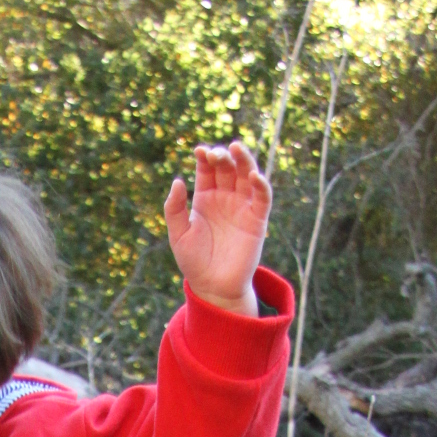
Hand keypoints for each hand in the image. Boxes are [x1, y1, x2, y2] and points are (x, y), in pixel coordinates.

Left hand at [163, 142, 271, 314]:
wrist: (213, 287)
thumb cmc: (194, 262)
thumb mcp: (178, 235)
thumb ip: (174, 209)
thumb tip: (178, 181)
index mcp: (205, 198)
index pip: (207, 169)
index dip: (205, 157)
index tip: (200, 152)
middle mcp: (225, 197)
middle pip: (227, 167)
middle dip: (223, 156)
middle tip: (217, 154)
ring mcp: (242, 206)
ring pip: (247, 174)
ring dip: (244, 160)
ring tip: (237, 148)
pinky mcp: (257, 219)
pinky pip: (262, 196)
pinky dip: (261, 184)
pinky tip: (254, 175)